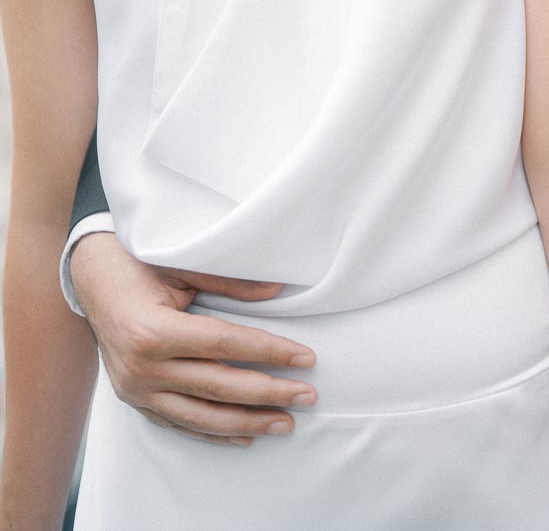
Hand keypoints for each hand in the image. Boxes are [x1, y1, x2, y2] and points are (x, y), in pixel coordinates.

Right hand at [70, 232, 316, 443]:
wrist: (91, 278)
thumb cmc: (138, 263)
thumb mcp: (183, 265)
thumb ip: (229, 281)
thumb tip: (277, 291)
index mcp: (155, 330)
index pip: (225, 346)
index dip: (269, 352)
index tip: (305, 358)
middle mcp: (144, 368)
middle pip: (219, 386)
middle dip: (269, 393)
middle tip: (308, 395)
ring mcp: (137, 390)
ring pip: (202, 416)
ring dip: (248, 422)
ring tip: (285, 422)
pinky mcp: (135, 400)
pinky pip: (181, 423)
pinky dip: (215, 432)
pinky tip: (245, 435)